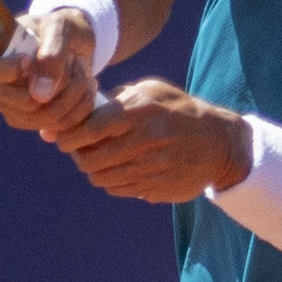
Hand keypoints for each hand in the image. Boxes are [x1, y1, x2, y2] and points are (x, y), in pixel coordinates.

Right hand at [0, 8, 97, 134]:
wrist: (74, 42)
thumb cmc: (60, 27)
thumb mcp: (59, 29)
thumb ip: (51, 55)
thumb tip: (39, 97)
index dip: (7, 70)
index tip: (31, 58)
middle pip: (21, 103)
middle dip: (60, 84)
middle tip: (75, 60)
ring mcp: (9, 106)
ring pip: (43, 118)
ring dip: (74, 95)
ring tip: (84, 70)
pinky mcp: (29, 121)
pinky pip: (56, 126)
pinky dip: (79, 107)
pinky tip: (86, 86)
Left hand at [49, 79, 251, 202]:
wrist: (219, 143)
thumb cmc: (179, 111)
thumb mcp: (153, 91)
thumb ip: (118, 97)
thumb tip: (82, 107)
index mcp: (140, 113)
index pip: (89, 129)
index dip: (68, 135)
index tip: (62, 136)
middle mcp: (144, 142)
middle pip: (90, 160)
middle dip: (77, 156)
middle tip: (78, 150)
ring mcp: (151, 169)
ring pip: (101, 178)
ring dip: (93, 170)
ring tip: (98, 159)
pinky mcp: (156, 189)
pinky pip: (119, 190)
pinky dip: (112, 182)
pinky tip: (119, 170)